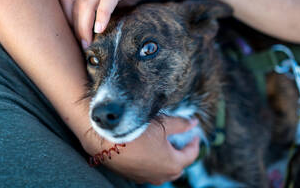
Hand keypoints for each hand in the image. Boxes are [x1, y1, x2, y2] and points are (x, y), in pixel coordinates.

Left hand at [58, 0, 182, 47]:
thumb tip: (95, 32)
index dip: (65, 19)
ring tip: (88, 43)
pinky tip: (101, 29)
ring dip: (84, 26)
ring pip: (86, 3)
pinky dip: (102, 15)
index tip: (73, 37)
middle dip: (75, 28)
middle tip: (82, 47)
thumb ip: (102, 6)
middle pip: (74, 4)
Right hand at [81, 117, 199, 184]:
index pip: (191, 155)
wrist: (105, 139)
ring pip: (161, 171)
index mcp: (172, 164)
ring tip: (163, 145)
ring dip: (166, 160)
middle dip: (181, 154)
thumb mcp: (163, 124)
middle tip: (180, 141)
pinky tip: (146, 150)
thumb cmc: (136, 131)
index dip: (194, 143)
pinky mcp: (131, 176)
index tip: (194, 135)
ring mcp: (145, 178)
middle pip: (177, 167)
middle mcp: (160, 175)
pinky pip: (147, 171)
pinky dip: (152, 163)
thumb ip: (181, 124)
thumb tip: (194, 122)